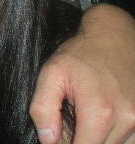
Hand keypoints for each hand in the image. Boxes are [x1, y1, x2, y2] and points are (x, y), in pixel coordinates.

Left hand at [30, 5, 134, 143]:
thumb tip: (47, 140)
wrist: (113, 36)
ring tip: (85, 115)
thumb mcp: (51, 74)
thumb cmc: (80, 54)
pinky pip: (127, 139)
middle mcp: (126, 119)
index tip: (58, 133)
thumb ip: (43, 109)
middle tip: (70, 120)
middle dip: (80, 141)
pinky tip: (100, 116)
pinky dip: (112, 134)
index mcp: (100, 111)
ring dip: (97, 138)